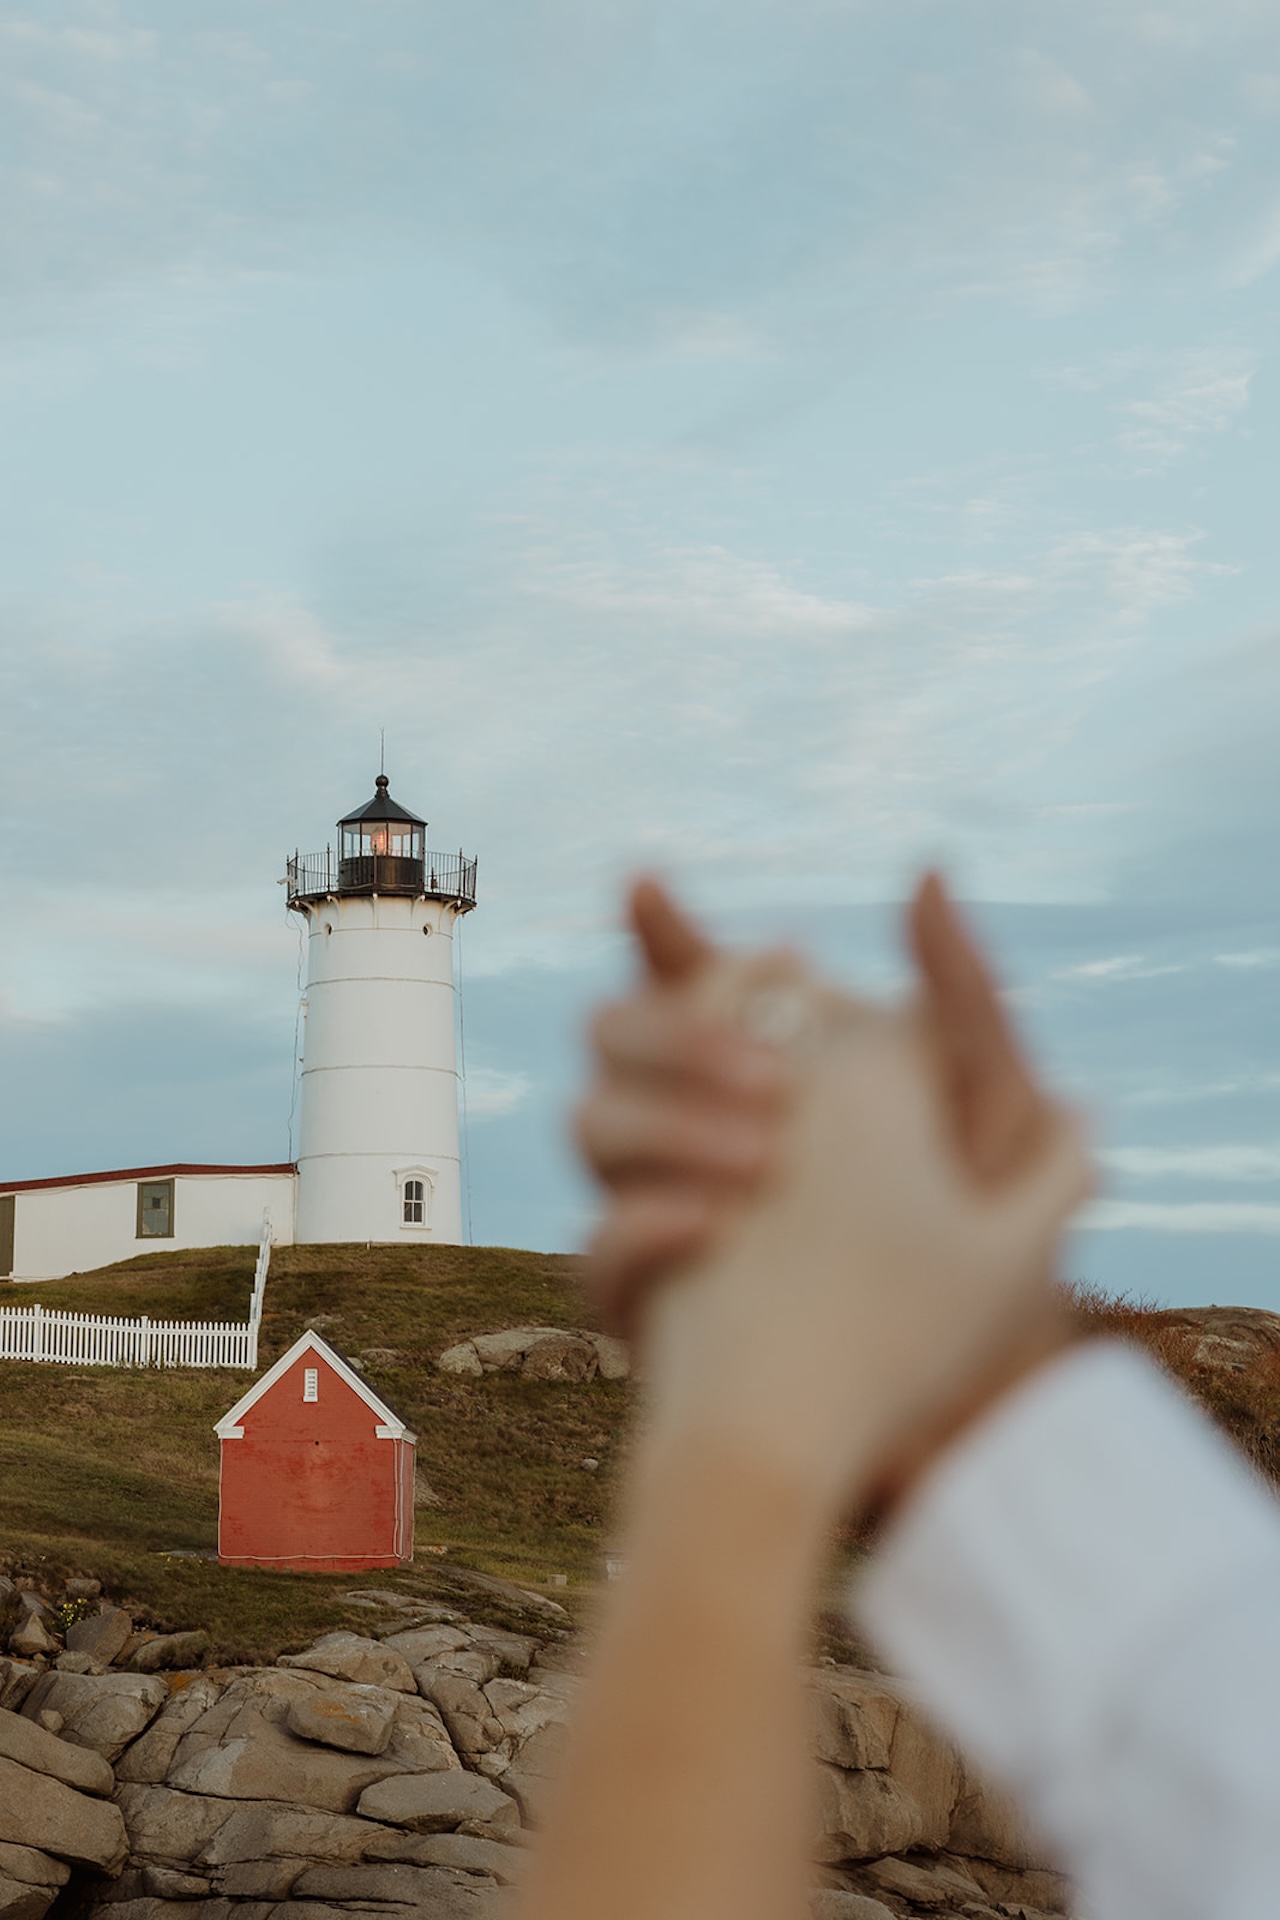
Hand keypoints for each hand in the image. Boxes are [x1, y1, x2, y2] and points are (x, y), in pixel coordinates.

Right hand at [579, 872, 1061, 1325]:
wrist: (966, 1395)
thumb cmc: (987, 1236)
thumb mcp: (993, 1110)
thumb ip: (959, 997)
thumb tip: (922, 873)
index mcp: (765, 1063)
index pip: (688, 976)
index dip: (660, 929)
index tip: (649, 885)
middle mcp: (692, 1120)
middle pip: (614, 1034)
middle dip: (673, 1032)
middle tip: (775, 1071)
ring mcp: (656, 1202)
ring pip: (590, 1124)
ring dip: (660, 1123)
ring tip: (767, 1159)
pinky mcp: (644, 1295)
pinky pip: (597, 1251)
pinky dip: (640, 1231)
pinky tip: (714, 1229)